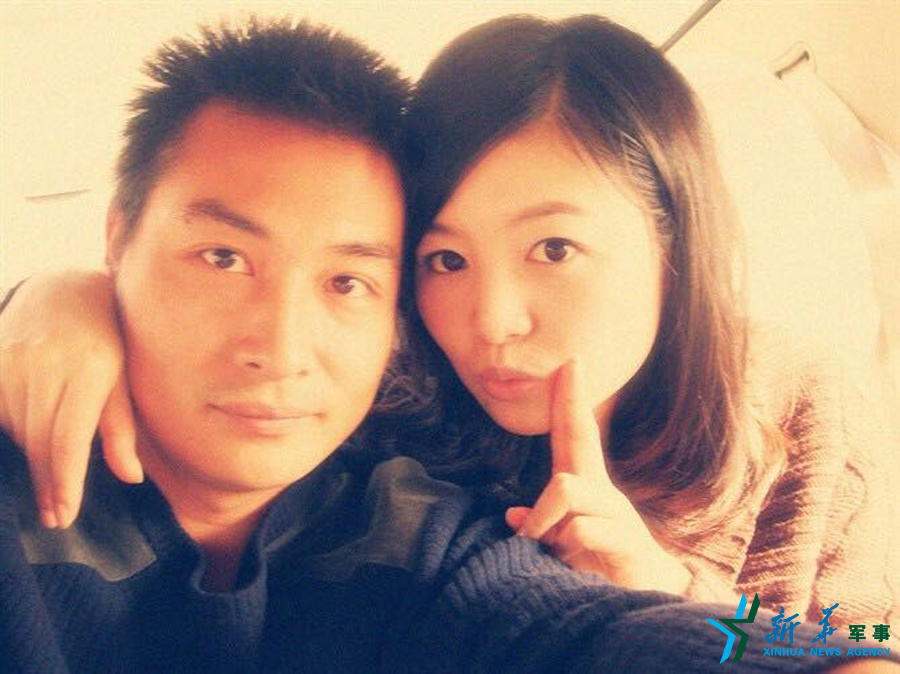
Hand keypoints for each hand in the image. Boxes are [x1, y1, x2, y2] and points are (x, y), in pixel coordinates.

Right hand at [0, 270, 141, 527]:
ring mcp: (13, 358)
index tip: (63, 514)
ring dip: (28, 460)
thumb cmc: (107, 341)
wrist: (64, 291)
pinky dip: (7, 434)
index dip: (65, 480)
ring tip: (46, 486)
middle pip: (38, 441)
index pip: (69, 438)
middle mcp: (47, 362)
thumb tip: (131, 478)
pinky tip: (20, 450)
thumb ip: (122, 428)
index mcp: (91, 368)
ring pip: (15, 430)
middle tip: (54, 517)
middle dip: (47, 483)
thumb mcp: (125, 379)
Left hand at [505, 358, 690, 593]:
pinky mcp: (626, 542)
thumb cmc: (599, 568)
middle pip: (581, 439)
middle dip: (570, 401)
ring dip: (545, 517)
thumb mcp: (564, 545)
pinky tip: (567, 561)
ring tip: (545, 544)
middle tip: (568, 367)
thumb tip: (512, 514)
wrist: (646, 602)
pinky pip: (581, 528)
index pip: (576, 435)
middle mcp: (604, 493)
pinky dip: (562, 543)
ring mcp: (617, 515)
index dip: (570, 400)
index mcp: (587, 489)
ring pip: (568, 488)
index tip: (570, 362)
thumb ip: (541, 526)